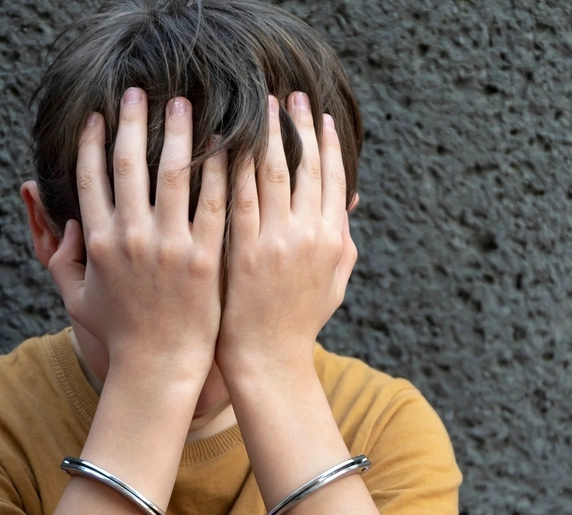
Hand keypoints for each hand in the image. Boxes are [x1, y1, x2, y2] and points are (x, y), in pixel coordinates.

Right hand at [47, 88, 227, 382]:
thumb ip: (63, 261)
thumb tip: (64, 223)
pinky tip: (224, 144)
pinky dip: (218, 170)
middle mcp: (132, 238)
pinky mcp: (205, 258)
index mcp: (99, 242)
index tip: (102, 115)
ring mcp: (170, 247)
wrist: (160, 368)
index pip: (91, 178)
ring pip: (173, 174)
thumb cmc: (119, 335)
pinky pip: (213, 204)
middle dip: (133, 122)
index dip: (95, 141)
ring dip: (177, 133)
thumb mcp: (78, 300)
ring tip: (182, 103)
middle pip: (129, 165)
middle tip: (140, 91)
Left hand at [216, 92, 356, 376]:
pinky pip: (236, 196)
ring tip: (255, 106)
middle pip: (302, 166)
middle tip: (287, 95)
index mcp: (333, 238)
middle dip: (296, 126)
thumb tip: (348, 202)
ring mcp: (275, 242)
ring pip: (269, 173)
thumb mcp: (333, 283)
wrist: (267, 361)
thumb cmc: (297, 323)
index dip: (326, 142)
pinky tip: (223, 141)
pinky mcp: (242, 251)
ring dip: (263, 134)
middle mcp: (308, 234)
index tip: (319, 115)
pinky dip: (231, 165)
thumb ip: (343, 240)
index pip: (331, 177)